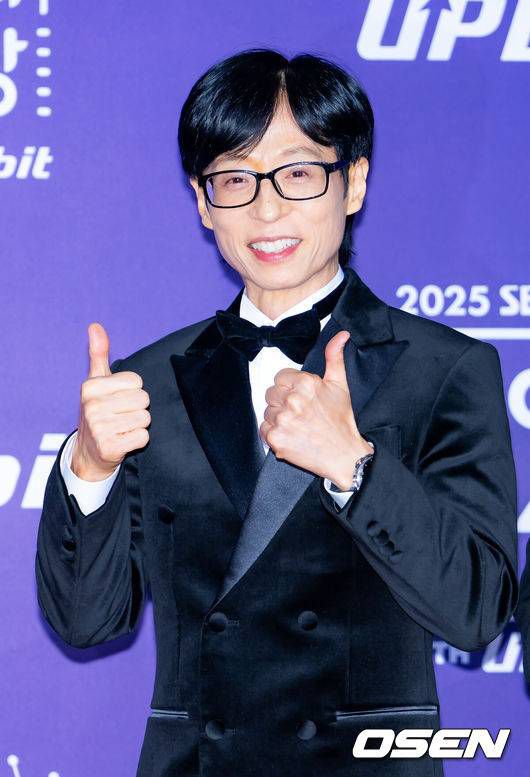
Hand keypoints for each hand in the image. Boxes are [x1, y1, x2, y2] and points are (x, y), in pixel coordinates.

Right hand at [71, 322, 150, 479]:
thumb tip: (95, 325)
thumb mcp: (97, 381)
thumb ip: (99, 353)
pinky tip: (123, 440)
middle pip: (144, 399)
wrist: (89, 452)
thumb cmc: (98, 411)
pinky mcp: (109, 447)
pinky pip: (143, 437)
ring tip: (122, 428)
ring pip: (145, 418)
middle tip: (120, 416)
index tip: (117, 400)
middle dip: (137, 408)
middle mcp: (92, 406)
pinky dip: (138, 440)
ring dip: (138, 425)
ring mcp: (99, 428)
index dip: (132, 391)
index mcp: (90, 386)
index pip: (137, 381)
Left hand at [260, 330, 372, 489]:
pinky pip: (263, 429)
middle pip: (271, 393)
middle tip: (301, 413)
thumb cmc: (341, 421)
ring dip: (278, 418)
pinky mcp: (276, 438)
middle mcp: (293, 400)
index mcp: (306, 384)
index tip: (301, 398)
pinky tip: (290, 435)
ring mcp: (283, 420)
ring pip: (267, 411)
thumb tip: (341, 336)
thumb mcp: (340, 385)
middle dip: (283, 402)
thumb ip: (334, 357)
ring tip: (298, 426)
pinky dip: (274, 434)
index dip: (290, 388)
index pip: (280, 377)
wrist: (344, 455)